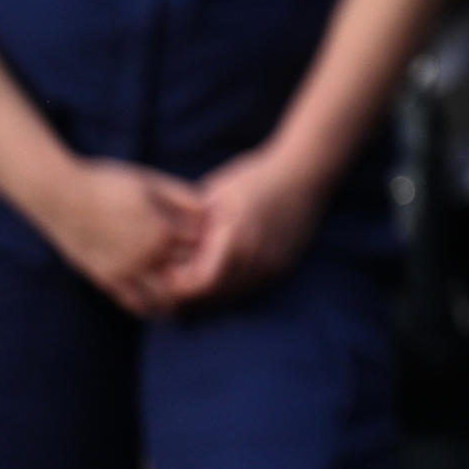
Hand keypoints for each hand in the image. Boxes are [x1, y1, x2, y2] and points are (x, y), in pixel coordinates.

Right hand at [31, 157, 202, 313]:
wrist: (60, 195)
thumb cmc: (108, 182)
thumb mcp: (151, 183)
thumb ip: (183, 197)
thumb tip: (211, 208)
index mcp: (162, 229)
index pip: (201, 245)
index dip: (209, 241)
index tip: (209, 237)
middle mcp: (146, 255)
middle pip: (187, 275)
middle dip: (197, 271)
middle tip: (201, 265)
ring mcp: (124, 271)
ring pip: (163, 297)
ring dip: (177, 295)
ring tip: (182, 287)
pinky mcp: (104, 279)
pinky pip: (133, 302)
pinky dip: (150, 305)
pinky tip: (157, 300)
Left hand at [149, 144, 333, 310]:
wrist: (307, 172)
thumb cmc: (255, 177)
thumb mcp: (215, 195)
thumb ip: (190, 226)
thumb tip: (162, 251)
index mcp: (236, 239)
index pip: (199, 285)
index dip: (177, 286)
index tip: (163, 273)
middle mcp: (257, 258)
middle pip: (213, 297)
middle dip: (188, 295)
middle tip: (168, 284)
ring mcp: (273, 265)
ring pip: (231, 296)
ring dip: (209, 294)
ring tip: (190, 280)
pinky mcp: (283, 267)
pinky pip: (249, 288)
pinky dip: (229, 287)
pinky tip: (217, 273)